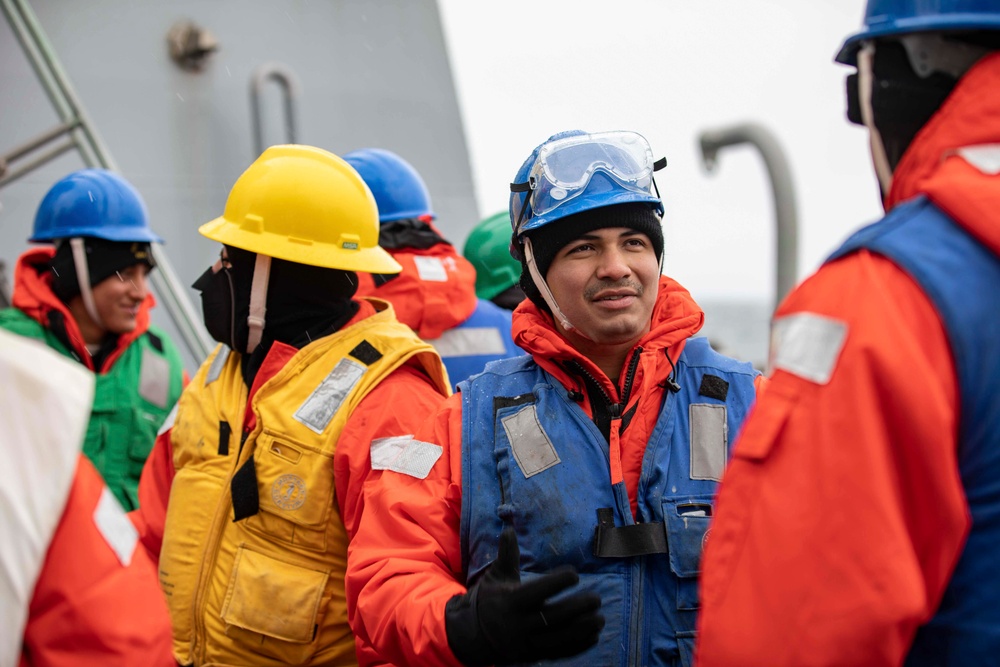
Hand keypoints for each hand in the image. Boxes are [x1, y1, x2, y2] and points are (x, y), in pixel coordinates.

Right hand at [445, 526, 604, 665]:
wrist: (476, 634)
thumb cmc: (492, 597)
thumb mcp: (496, 575)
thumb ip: (507, 554)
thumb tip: (509, 528)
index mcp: (511, 601)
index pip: (538, 592)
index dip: (557, 583)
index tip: (575, 575)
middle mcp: (519, 624)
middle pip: (553, 617)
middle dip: (577, 608)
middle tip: (597, 598)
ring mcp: (527, 643)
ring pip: (559, 639)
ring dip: (582, 629)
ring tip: (600, 618)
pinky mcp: (534, 656)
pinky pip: (559, 653)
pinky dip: (578, 646)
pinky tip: (594, 635)